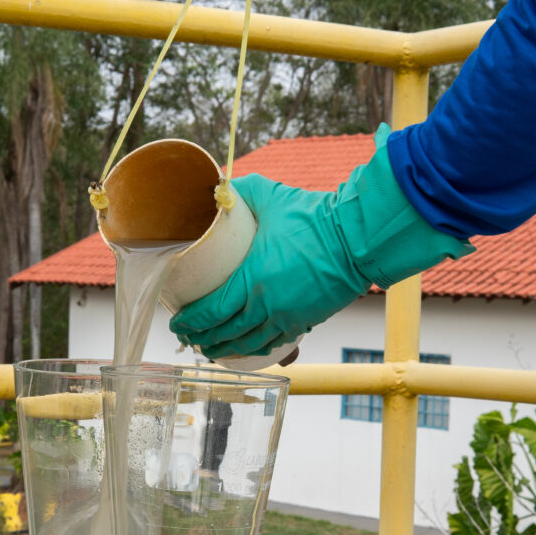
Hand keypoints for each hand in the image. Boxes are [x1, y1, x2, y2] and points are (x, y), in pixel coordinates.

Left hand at [169, 124, 473, 359]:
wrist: (358, 239)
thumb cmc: (315, 217)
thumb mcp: (271, 196)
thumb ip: (240, 190)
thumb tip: (217, 185)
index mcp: (252, 280)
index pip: (210, 311)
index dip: (190, 322)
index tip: (176, 322)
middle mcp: (266, 306)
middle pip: (224, 333)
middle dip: (201, 339)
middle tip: (186, 337)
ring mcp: (286, 318)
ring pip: (247, 344)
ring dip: (223, 350)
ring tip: (208, 348)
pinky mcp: (304, 322)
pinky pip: (273, 343)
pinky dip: (253, 349)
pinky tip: (243, 349)